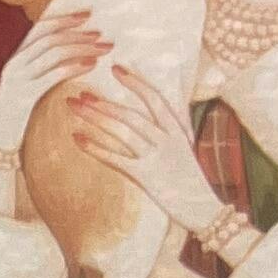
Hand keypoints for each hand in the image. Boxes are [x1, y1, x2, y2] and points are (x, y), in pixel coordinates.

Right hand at [0, 8, 106, 149]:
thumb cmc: (16, 117)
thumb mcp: (26, 86)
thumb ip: (41, 69)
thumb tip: (68, 54)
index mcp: (15, 58)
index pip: (41, 27)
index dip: (64, 18)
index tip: (87, 15)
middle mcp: (14, 63)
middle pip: (51, 38)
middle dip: (78, 34)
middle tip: (101, 36)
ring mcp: (17, 78)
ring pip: (54, 53)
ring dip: (81, 48)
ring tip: (101, 50)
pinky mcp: (23, 95)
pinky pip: (54, 74)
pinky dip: (75, 66)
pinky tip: (91, 65)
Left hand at [65, 66, 225, 235]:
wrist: (203, 208)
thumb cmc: (189, 179)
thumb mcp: (183, 149)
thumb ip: (168, 131)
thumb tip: (151, 115)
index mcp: (176, 129)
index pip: (154, 98)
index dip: (135, 82)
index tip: (116, 69)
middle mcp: (167, 138)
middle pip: (131, 114)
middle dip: (104, 102)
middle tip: (80, 94)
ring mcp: (156, 156)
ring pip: (122, 131)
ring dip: (96, 118)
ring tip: (75, 109)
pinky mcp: (146, 176)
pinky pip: (116, 158)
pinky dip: (95, 147)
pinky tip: (77, 138)